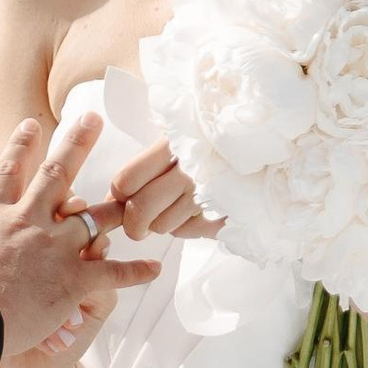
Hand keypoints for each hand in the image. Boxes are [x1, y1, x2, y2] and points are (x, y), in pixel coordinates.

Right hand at [0, 110, 157, 367]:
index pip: (8, 172)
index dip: (21, 146)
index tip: (32, 124)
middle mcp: (26, 222)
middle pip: (57, 175)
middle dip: (77, 144)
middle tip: (92, 119)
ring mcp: (52, 248)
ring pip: (94, 218)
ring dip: (119, 204)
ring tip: (140, 190)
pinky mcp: (71, 280)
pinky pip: (111, 273)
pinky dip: (135, 272)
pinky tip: (155, 268)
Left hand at [66, 137, 210, 252]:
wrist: (256, 143)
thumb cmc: (207, 139)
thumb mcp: (175, 135)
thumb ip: (145, 161)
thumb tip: (110, 198)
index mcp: (170, 145)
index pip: (124, 182)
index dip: (119, 194)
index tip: (124, 195)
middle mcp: (188, 170)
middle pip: (139, 210)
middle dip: (133, 222)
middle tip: (136, 221)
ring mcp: (207, 194)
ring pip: (162, 226)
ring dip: (161, 223)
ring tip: (172, 208)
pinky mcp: (223, 213)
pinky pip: (189, 232)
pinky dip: (187, 227)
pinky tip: (194, 211)